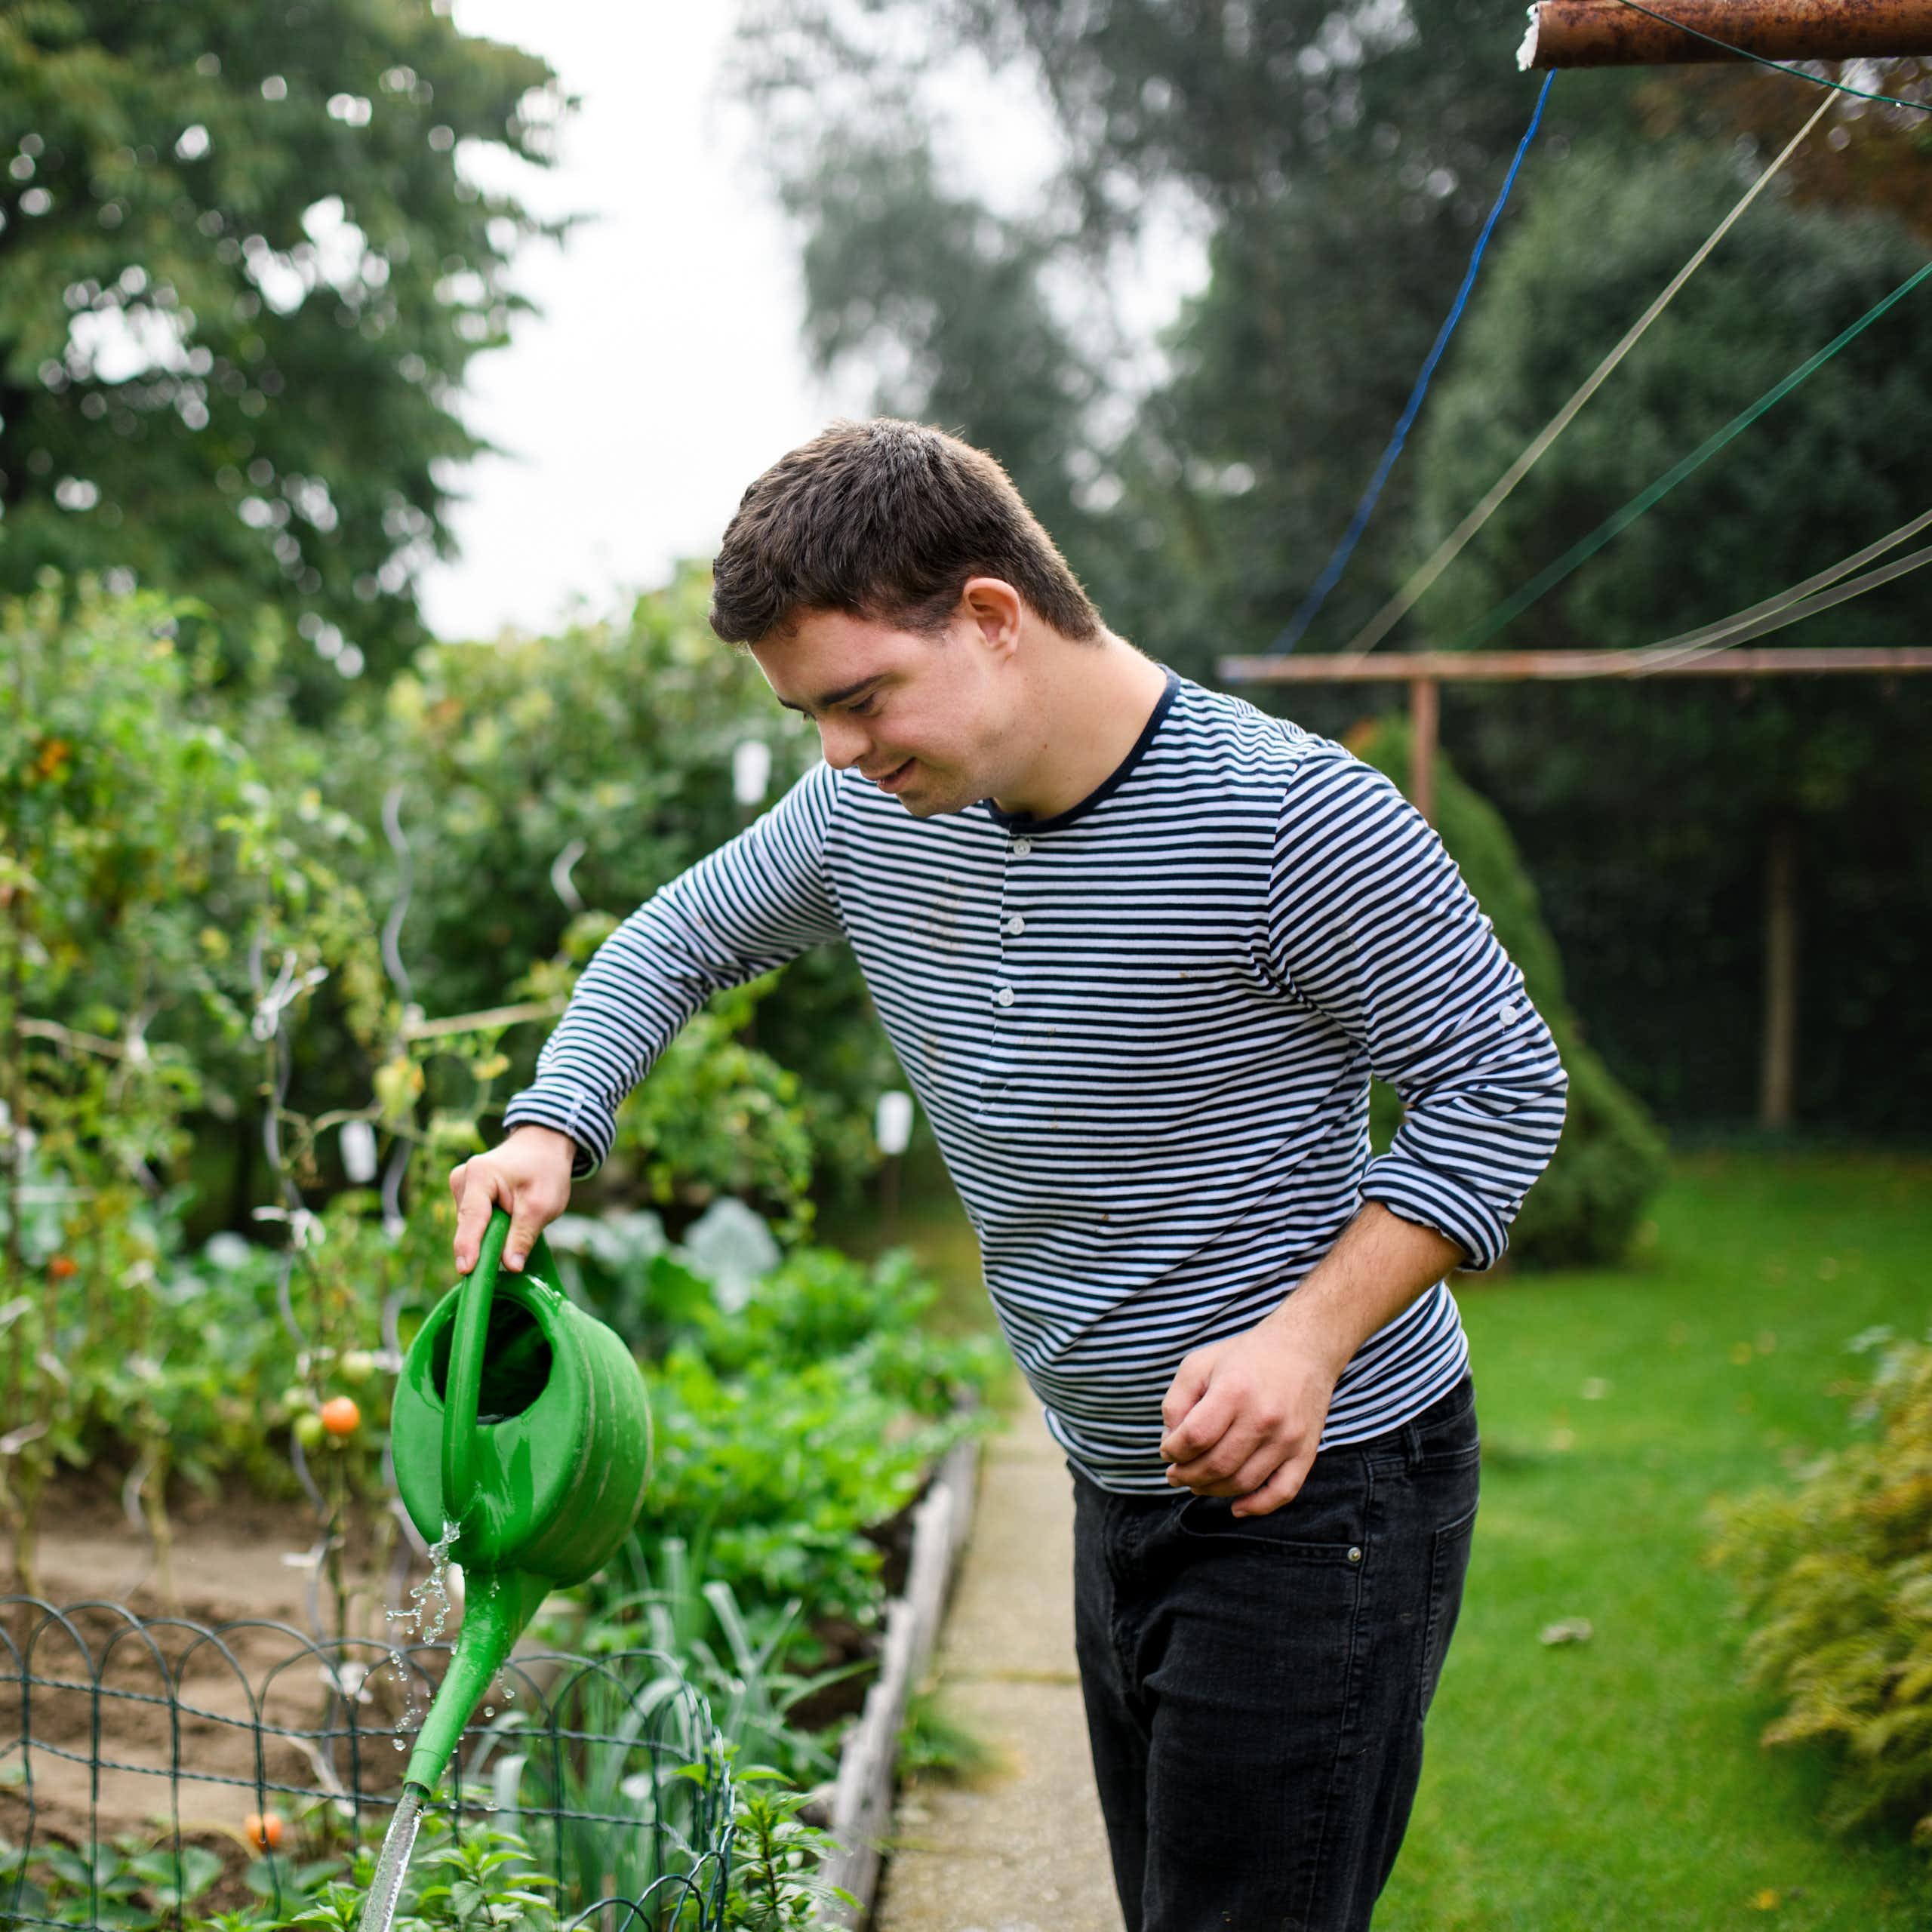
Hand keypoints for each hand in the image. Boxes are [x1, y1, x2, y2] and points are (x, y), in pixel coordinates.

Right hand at [449, 1124, 575, 1276]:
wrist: (541, 1148)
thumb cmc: (545, 1171)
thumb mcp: (543, 1205)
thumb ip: (524, 1236)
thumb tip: (511, 1267)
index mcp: (481, 1174)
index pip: (473, 1217)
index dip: (469, 1246)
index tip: (466, 1270)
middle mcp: (463, 1179)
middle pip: (470, 1226)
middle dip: (488, 1243)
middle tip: (513, 1254)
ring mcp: (460, 1187)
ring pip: (472, 1228)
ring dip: (492, 1234)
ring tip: (516, 1220)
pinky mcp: (464, 1196)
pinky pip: (474, 1224)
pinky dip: (490, 1229)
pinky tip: (507, 1219)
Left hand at [1158, 1317, 1339, 1517]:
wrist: (1303, 1348)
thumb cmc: (1244, 1357)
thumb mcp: (1199, 1364)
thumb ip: (1176, 1402)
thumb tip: (1171, 1443)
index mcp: (1235, 1391)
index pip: (1195, 1438)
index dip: (1173, 1451)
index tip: (1168, 1451)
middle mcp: (1264, 1417)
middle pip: (1217, 1465)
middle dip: (1187, 1475)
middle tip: (1175, 1474)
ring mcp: (1288, 1438)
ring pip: (1243, 1483)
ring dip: (1212, 1490)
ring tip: (1196, 1483)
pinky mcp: (1306, 1451)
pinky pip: (1283, 1492)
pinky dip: (1257, 1506)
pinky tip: (1236, 1506)